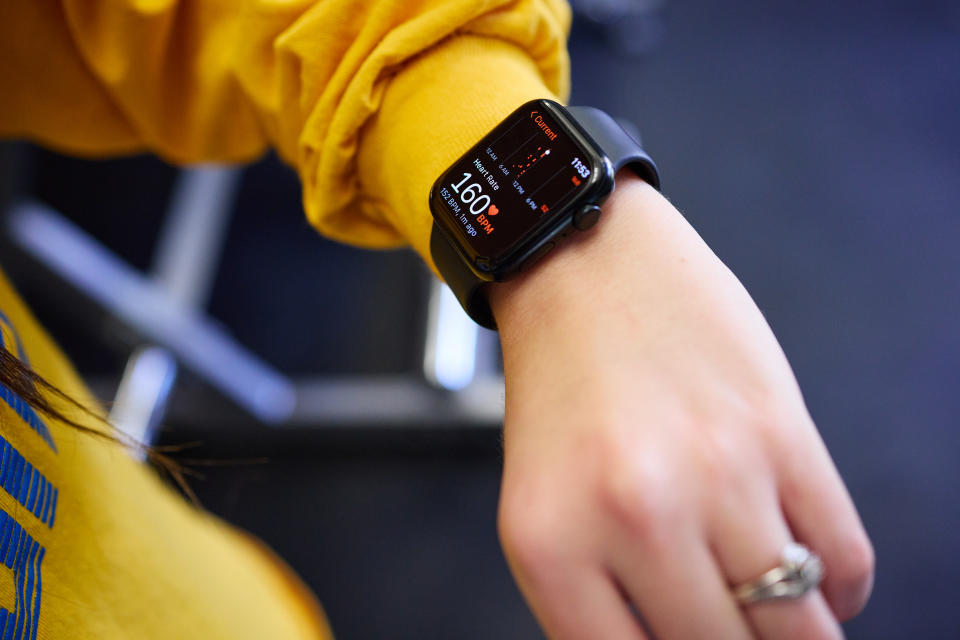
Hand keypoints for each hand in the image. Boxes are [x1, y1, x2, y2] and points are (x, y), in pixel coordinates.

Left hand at [488, 173, 873, 638]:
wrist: (581, 265)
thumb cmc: (562, 387)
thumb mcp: (546, 507)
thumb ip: (603, 597)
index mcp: (550, 546)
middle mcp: (631, 516)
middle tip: (736, 630)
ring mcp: (713, 472)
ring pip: (800, 628)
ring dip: (800, 634)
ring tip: (782, 620)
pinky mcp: (780, 431)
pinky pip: (845, 559)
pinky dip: (839, 589)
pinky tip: (813, 575)